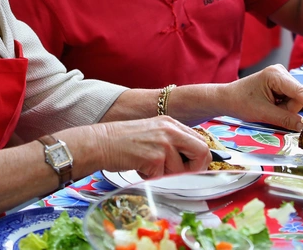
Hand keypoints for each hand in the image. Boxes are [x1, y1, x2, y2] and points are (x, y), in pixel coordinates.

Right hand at [93, 116, 210, 178]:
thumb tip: (192, 163)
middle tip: (180, 176)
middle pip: (202, 152)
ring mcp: (163, 143)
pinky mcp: (154, 157)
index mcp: (171, 124)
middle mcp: (170, 130)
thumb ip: (172, 144)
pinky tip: (140, 169)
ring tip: (149, 168)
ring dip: (167, 176)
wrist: (101, 142)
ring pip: (182, 170)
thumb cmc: (124, 142)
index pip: (200, 142)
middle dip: (195, 170)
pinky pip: (164, 177)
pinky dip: (153, 178)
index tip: (191, 169)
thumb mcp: (153, 135)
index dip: (199, 160)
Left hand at [221, 65, 302, 130]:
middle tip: (272, 113)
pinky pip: (290, 100)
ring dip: (285, 110)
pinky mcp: (281, 84)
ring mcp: (282, 77)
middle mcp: (281, 72)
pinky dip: (283, 107)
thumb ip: (286, 119)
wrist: (227, 98)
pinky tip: (271, 106)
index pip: (301, 92)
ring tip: (268, 108)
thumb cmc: (240, 102)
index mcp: (276, 75)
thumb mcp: (263, 113)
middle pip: (299, 98)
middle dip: (289, 110)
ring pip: (296, 100)